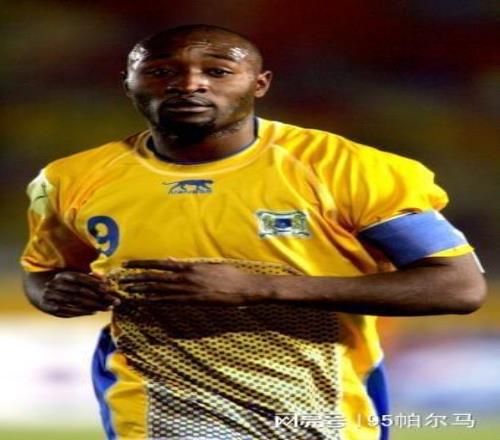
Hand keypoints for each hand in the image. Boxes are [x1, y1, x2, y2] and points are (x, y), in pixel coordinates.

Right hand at [40, 271, 120, 317]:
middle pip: (79, 291)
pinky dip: (82, 312)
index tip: (107, 289)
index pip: (79, 278)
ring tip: (106, 307)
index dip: (93, 283)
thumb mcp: (76, 279)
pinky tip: (94, 312)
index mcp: (62, 275)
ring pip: (74, 302)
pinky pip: (68, 311)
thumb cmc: (66, 285)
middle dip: (97, 297)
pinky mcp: (49, 308)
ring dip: (92, 305)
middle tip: (112, 301)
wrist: (43, 294)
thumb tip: (105, 279)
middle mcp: (55, 284)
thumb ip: (91, 278)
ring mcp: (50, 296)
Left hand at [120, 259, 271, 304]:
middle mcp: (185, 276)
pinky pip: (169, 302)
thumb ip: (187, 263)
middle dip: (134, 278)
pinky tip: (143, 303)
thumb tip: (169, 260)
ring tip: (124, 292)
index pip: (159, 263)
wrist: (243, 287)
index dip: (141, 264)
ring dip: (140, 291)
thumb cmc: (229, 274)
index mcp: (189, 265)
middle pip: (154, 277)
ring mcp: (188, 290)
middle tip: (118, 279)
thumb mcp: (208, 264)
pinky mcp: (193, 302)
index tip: (127, 264)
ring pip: (158, 290)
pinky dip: (155, 302)